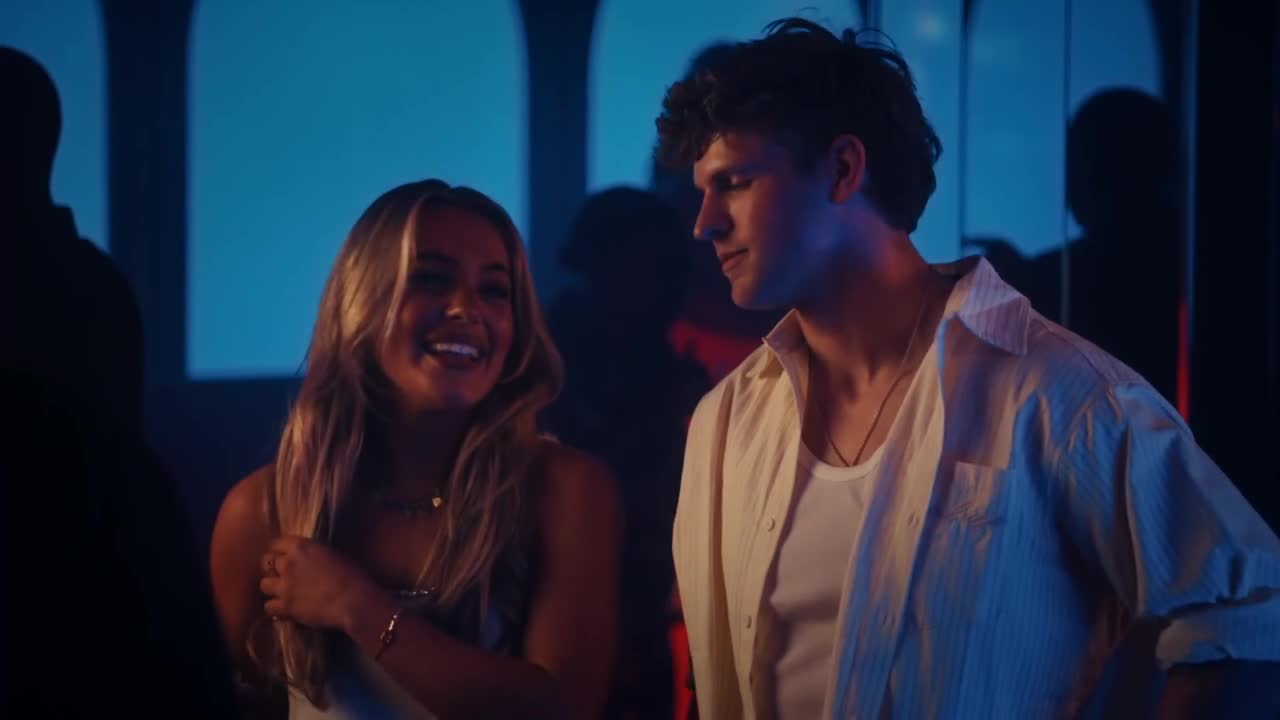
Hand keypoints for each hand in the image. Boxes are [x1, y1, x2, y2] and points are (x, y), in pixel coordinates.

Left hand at [259, 536, 377, 631]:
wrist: (354, 600)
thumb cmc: (353, 575)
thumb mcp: (332, 554)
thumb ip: (314, 555)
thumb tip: (308, 560)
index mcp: (301, 546)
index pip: (276, 543)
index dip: (278, 551)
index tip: (283, 556)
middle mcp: (288, 563)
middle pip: (266, 562)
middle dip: (272, 568)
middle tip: (282, 576)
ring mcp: (284, 585)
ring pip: (263, 584)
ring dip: (271, 588)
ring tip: (281, 593)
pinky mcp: (285, 606)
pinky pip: (268, 606)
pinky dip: (275, 608)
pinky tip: (283, 610)